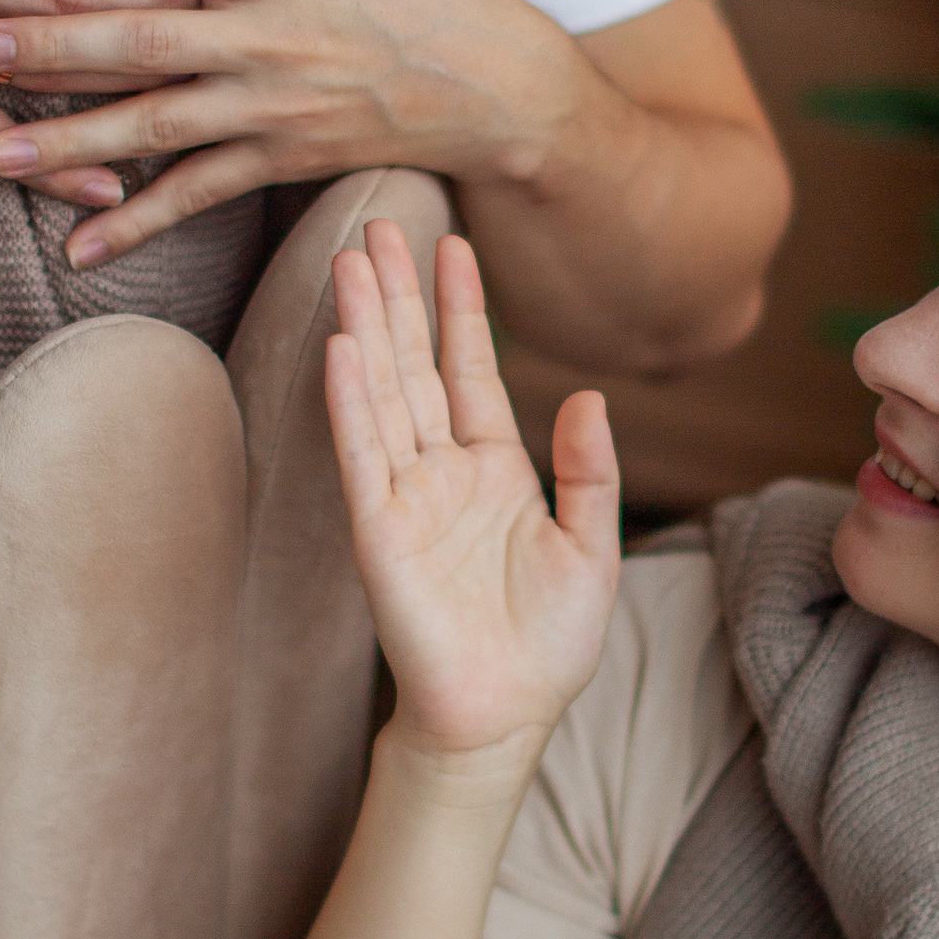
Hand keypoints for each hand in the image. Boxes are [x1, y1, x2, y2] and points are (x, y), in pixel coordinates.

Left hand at [0, 0, 583, 264]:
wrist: (504, 90)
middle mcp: (272, 38)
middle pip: (143, 37)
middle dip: (51, 44)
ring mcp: (277, 107)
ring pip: (157, 122)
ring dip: (70, 139)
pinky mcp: (286, 162)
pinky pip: (200, 195)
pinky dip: (139, 222)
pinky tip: (81, 246)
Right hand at [326, 222, 617, 763]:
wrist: (505, 716)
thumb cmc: (548, 642)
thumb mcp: (593, 548)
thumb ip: (590, 471)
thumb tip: (592, 397)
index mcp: (495, 467)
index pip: (472, 369)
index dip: (461, 307)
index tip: (452, 241)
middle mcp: (443, 471)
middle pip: (415, 364)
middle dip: (398, 295)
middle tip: (379, 222)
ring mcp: (406, 497)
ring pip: (382, 394)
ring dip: (366, 328)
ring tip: (352, 261)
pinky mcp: (380, 532)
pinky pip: (363, 455)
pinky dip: (352, 402)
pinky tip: (344, 348)